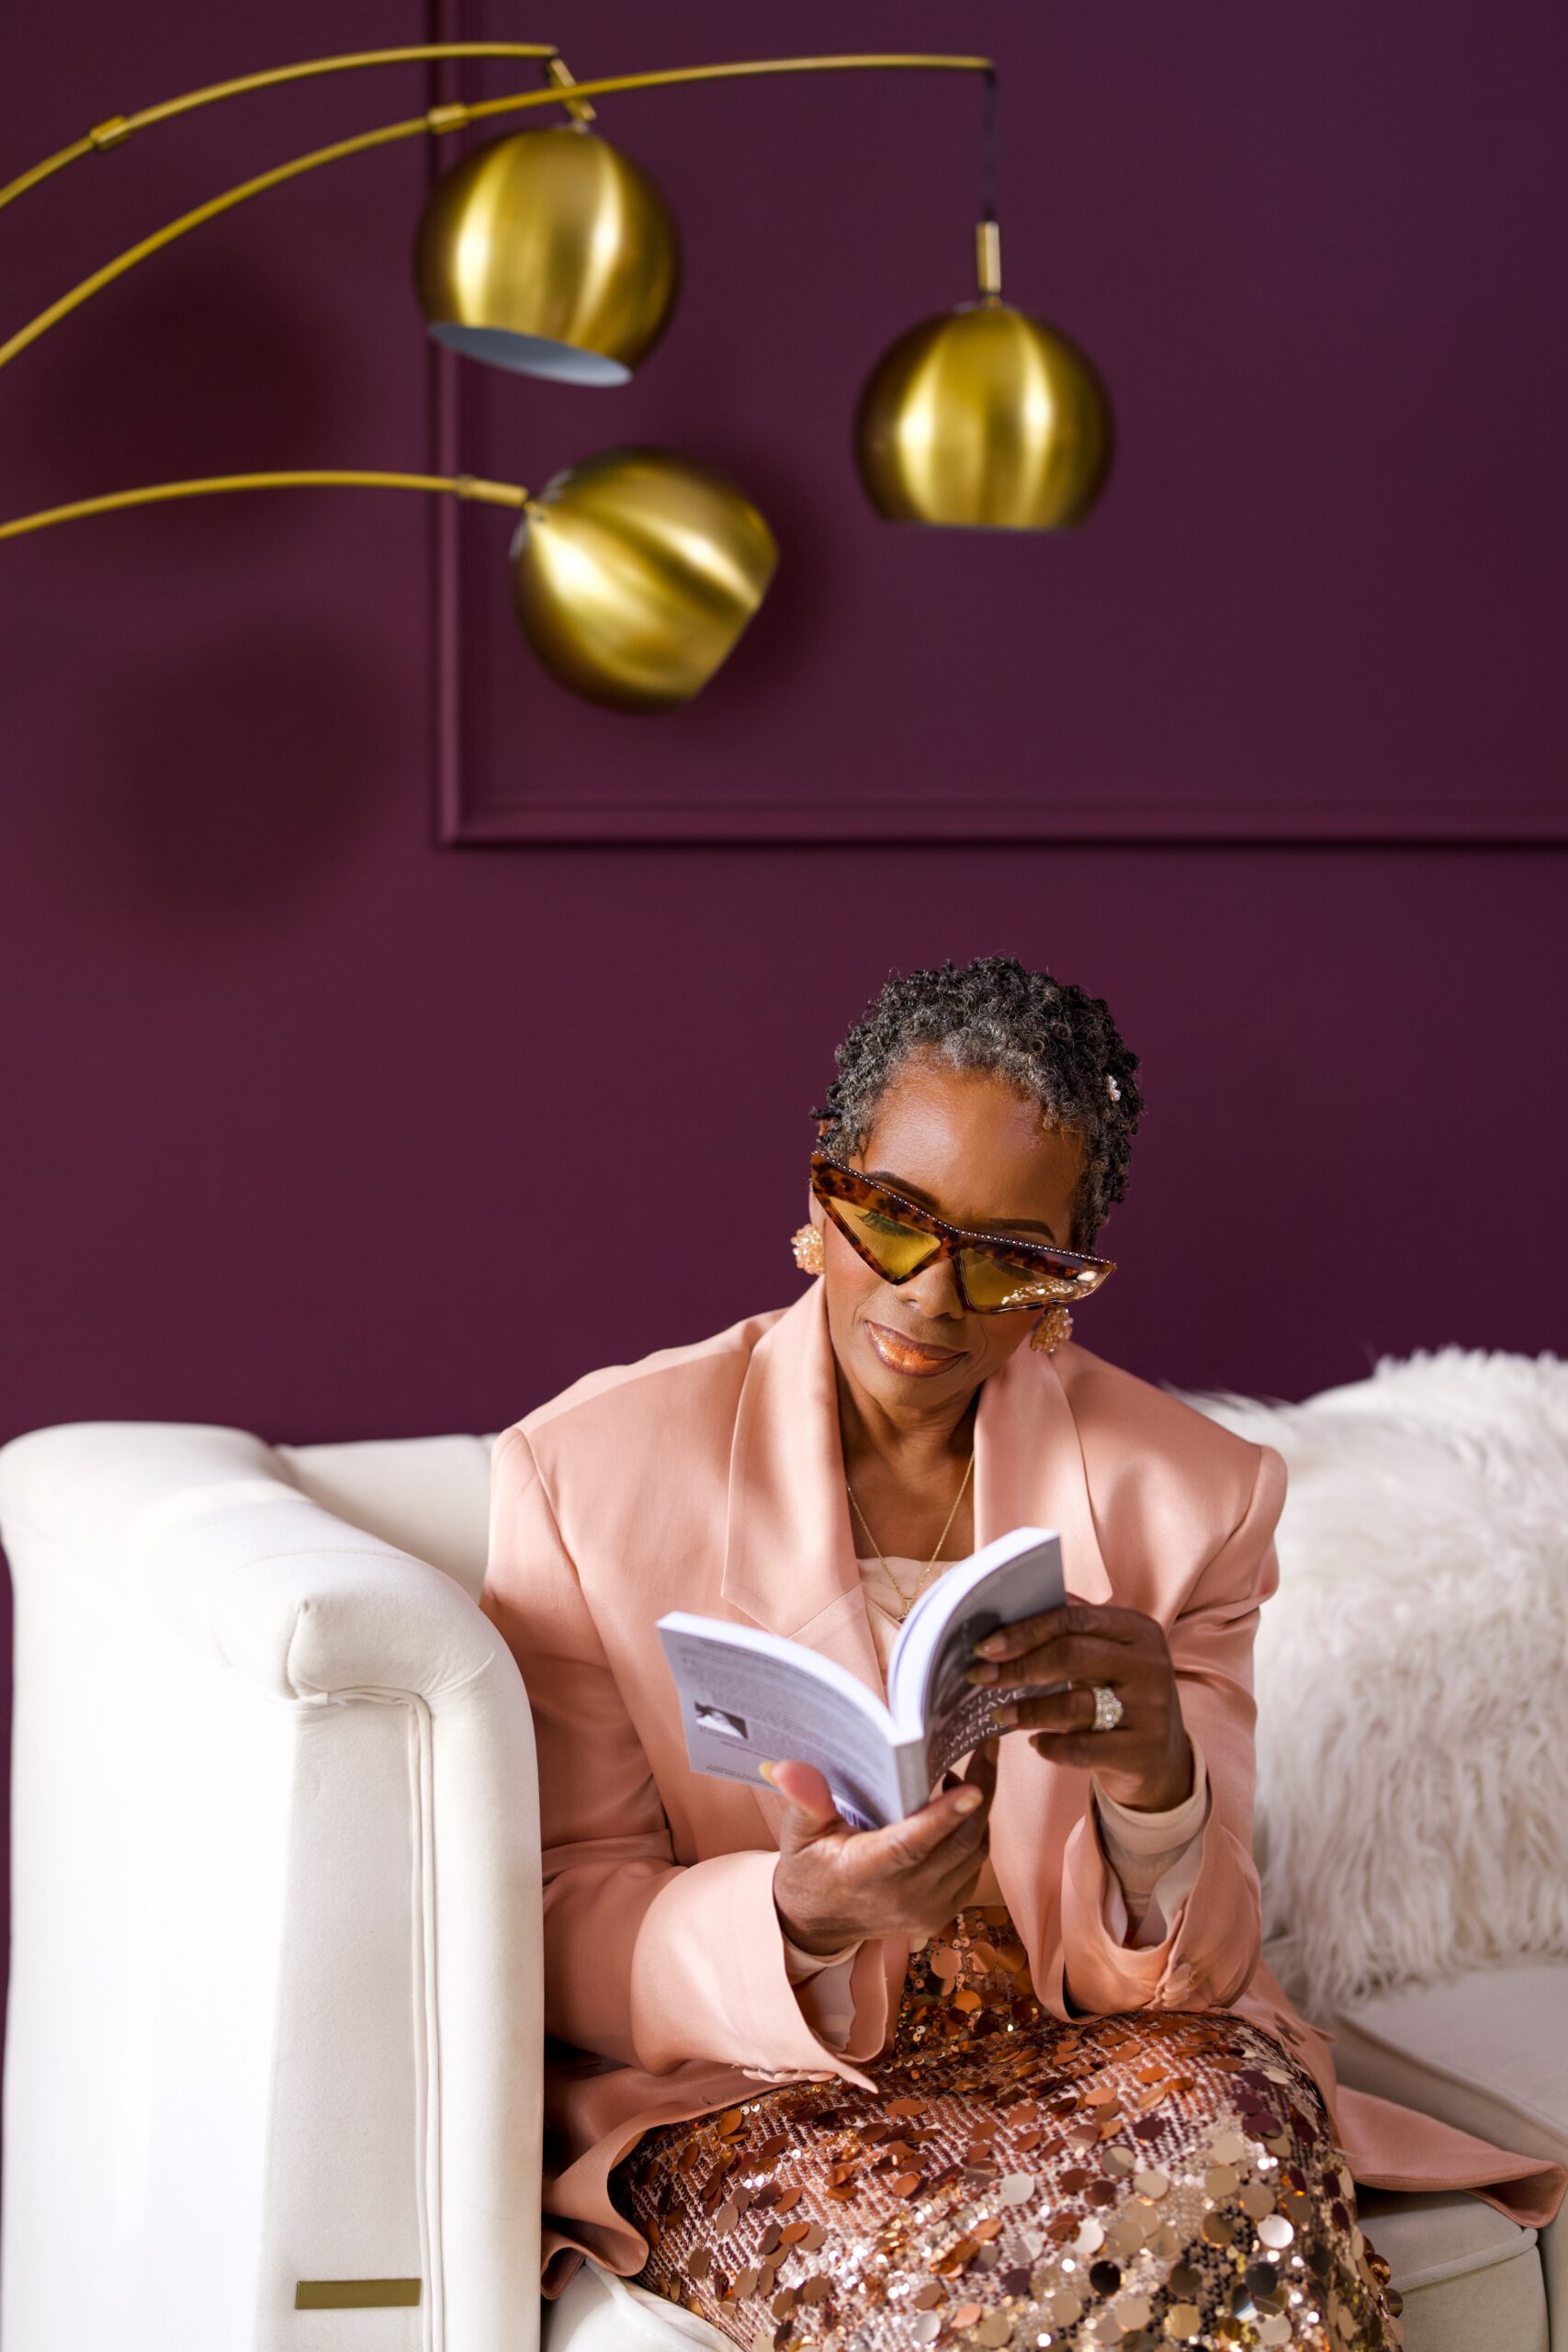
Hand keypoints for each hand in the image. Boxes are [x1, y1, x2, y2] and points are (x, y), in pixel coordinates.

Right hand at [765, 1740, 997, 1957]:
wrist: (818, 1924)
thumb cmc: (809, 1868)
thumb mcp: (799, 1833)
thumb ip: (803, 1800)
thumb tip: (788, 1768)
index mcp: (865, 1873)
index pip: (910, 1846)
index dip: (943, 1816)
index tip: (972, 1786)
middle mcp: (903, 1897)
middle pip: (957, 1845)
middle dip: (981, 1794)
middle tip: (987, 1750)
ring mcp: (927, 1910)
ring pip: (973, 1855)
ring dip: (979, 1813)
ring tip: (969, 1773)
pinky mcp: (941, 1914)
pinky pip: (972, 1870)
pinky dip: (975, 1836)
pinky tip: (962, 1808)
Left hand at [965, 1595, 1191, 1813]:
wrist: (1163, 1758)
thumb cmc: (1120, 1696)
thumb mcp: (1109, 1658)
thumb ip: (1071, 1635)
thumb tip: (1004, 1622)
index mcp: (1137, 1629)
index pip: (1072, 1619)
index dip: (1024, 1631)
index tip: (985, 1647)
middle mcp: (1149, 1664)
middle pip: (1071, 1655)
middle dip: (1019, 1667)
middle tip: (984, 1678)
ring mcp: (1150, 1709)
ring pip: (1075, 1705)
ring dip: (1029, 1710)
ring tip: (1003, 1714)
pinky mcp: (1143, 1751)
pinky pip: (1083, 1749)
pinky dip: (1052, 1746)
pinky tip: (1037, 1743)